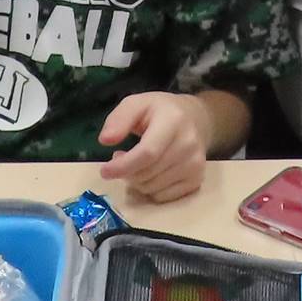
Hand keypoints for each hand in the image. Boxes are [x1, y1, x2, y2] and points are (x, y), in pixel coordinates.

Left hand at [98, 93, 212, 202]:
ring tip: (137, 162)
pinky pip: (163, 197)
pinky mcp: (196, 180)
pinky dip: (150, 189)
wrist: (196, 118)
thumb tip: (105, 140)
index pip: (148, 153)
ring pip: (152, 188)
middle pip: (147, 174)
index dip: (124, 166)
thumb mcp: (137, 104)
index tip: (105, 171)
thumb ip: (119, 119)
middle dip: (126, 172)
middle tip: (121, 158)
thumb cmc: (160, 111)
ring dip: (137, 180)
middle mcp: (188, 144)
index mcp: (173, 121)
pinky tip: (151, 172)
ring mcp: (195, 164)